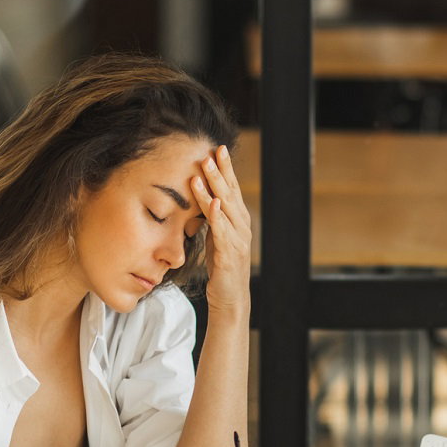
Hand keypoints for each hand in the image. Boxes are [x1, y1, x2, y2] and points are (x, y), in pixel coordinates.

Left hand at [191, 145, 251, 314]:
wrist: (230, 298)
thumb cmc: (222, 267)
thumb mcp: (216, 237)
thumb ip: (213, 219)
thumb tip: (204, 199)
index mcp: (238, 221)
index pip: (231, 190)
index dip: (225, 169)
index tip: (217, 148)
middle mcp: (242, 227)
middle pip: (230, 194)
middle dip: (221, 172)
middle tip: (212, 151)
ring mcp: (238, 240)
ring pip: (226, 208)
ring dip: (215, 187)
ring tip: (205, 169)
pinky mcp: (231, 255)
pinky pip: (223, 231)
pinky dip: (218, 216)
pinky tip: (213, 203)